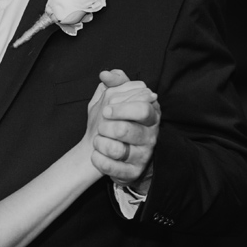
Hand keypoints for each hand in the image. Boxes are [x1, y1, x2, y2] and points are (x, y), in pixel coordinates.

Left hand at [90, 71, 159, 192]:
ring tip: (98, 140)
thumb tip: (106, 74)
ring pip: (117, 150)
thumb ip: (116, 83)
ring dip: (100, 143)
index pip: (143, 108)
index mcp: (150, 116)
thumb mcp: (117, 98)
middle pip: (127, 130)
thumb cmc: (117, 120)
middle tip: (101, 126)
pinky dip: (98, 159)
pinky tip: (97, 154)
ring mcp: (142, 155)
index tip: (106, 109)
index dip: (122, 108)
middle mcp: (150, 137)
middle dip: (106, 127)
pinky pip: (111, 167)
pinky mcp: (132, 172)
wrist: (114, 150)